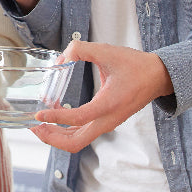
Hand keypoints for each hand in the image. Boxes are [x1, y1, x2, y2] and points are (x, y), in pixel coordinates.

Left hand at [29, 40, 174, 152]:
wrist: (158, 77)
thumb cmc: (136, 65)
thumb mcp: (107, 51)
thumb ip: (81, 49)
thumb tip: (60, 58)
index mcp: (109, 104)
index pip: (78, 118)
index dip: (56, 118)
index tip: (39, 113)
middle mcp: (108, 120)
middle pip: (76, 142)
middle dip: (52, 137)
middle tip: (33, 127)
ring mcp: (107, 124)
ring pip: (79, 141)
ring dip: (57, 137)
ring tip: (39, 125)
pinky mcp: (106, 122)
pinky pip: (83, 134)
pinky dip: (66, 131)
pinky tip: (54, 119)